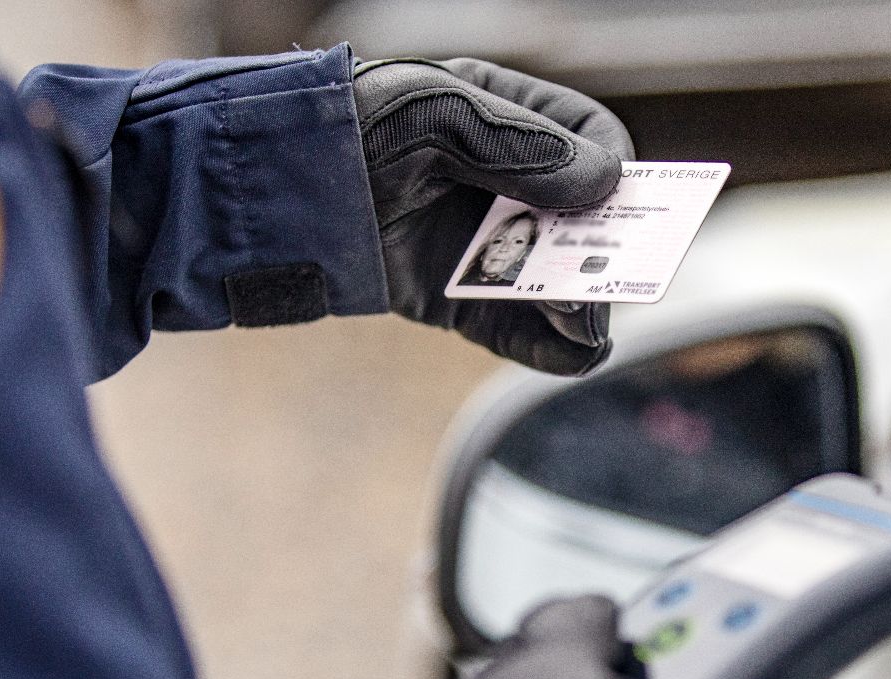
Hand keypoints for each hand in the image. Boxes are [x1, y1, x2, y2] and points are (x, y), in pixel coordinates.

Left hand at [353, 58, 633, 375]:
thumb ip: (519, 148)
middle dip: (605, 248)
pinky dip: (547, 347)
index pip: (593, 141)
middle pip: (588, 221)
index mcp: (509, 119)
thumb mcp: (436, 116)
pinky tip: (568, 351)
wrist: (271, 192)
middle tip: (611, 274)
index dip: (615, 171)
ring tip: (584, 320)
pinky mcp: (460, 300)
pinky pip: (519, 331)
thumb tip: (602, 182)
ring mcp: (487, 245)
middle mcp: (509, 184)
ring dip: (582, 303)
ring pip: (562, 281)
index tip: (619, 200)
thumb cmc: (350, 129)